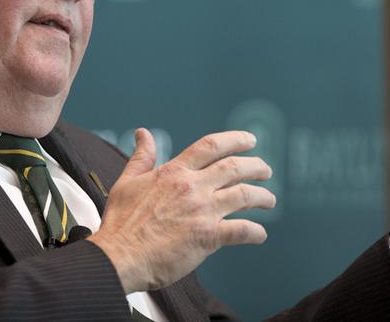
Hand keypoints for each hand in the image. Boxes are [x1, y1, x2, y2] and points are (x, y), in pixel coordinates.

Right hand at [88, 128, 274, 292]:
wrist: (119, 256)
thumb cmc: (121, 222)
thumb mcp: (127, 181)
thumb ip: (142, 157)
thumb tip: (143, 133)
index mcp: (174, 172)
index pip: (210, 146)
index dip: (235, 140)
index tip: (250, 140)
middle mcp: (192, 187)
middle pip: (234, 167)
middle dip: (256, 166)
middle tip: (266, 170)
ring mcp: (202, 211)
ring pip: (244, 195)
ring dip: (262, 196)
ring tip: (270, 200)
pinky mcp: (208, 237)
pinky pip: (242, 230)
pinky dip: (256, 232)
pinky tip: (260, 235)